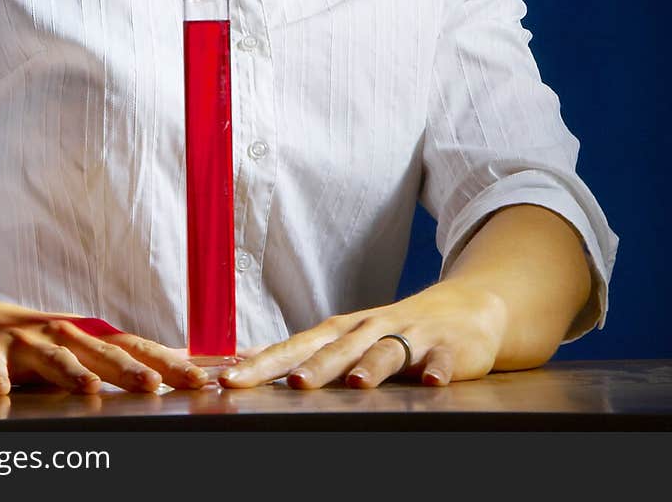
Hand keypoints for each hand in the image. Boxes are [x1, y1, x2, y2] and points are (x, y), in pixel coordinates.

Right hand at [0, 288, 209, 394]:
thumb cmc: (33, 343)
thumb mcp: (77, 347)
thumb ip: (117, 359)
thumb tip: (173, 366)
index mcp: (87, 337)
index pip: (135, 348)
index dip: (167, 362)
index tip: (199, 379)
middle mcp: (62, 334)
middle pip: (100, 354)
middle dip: (129, 371)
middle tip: (155, 386)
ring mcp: (24, 342)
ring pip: (52, 358)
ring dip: (69, 373)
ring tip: (89, 390)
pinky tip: (0, 392)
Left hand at [218, 282, 507, 388]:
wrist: (463, 307)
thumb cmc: (392, 329)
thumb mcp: (346, 337)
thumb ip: (302, 351)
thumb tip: (243, 359)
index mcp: (340, 330)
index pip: (295, 346)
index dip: (263, 363)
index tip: (229, 379)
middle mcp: (369, 329)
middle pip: (337, 349)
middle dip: (314, 367)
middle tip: (291, 385)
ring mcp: (409, 336)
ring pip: (386, 352)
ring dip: (372, 366)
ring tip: (357, 384)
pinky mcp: (446, 347)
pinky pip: (441, 359)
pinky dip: (437, 369)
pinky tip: (432, 382)